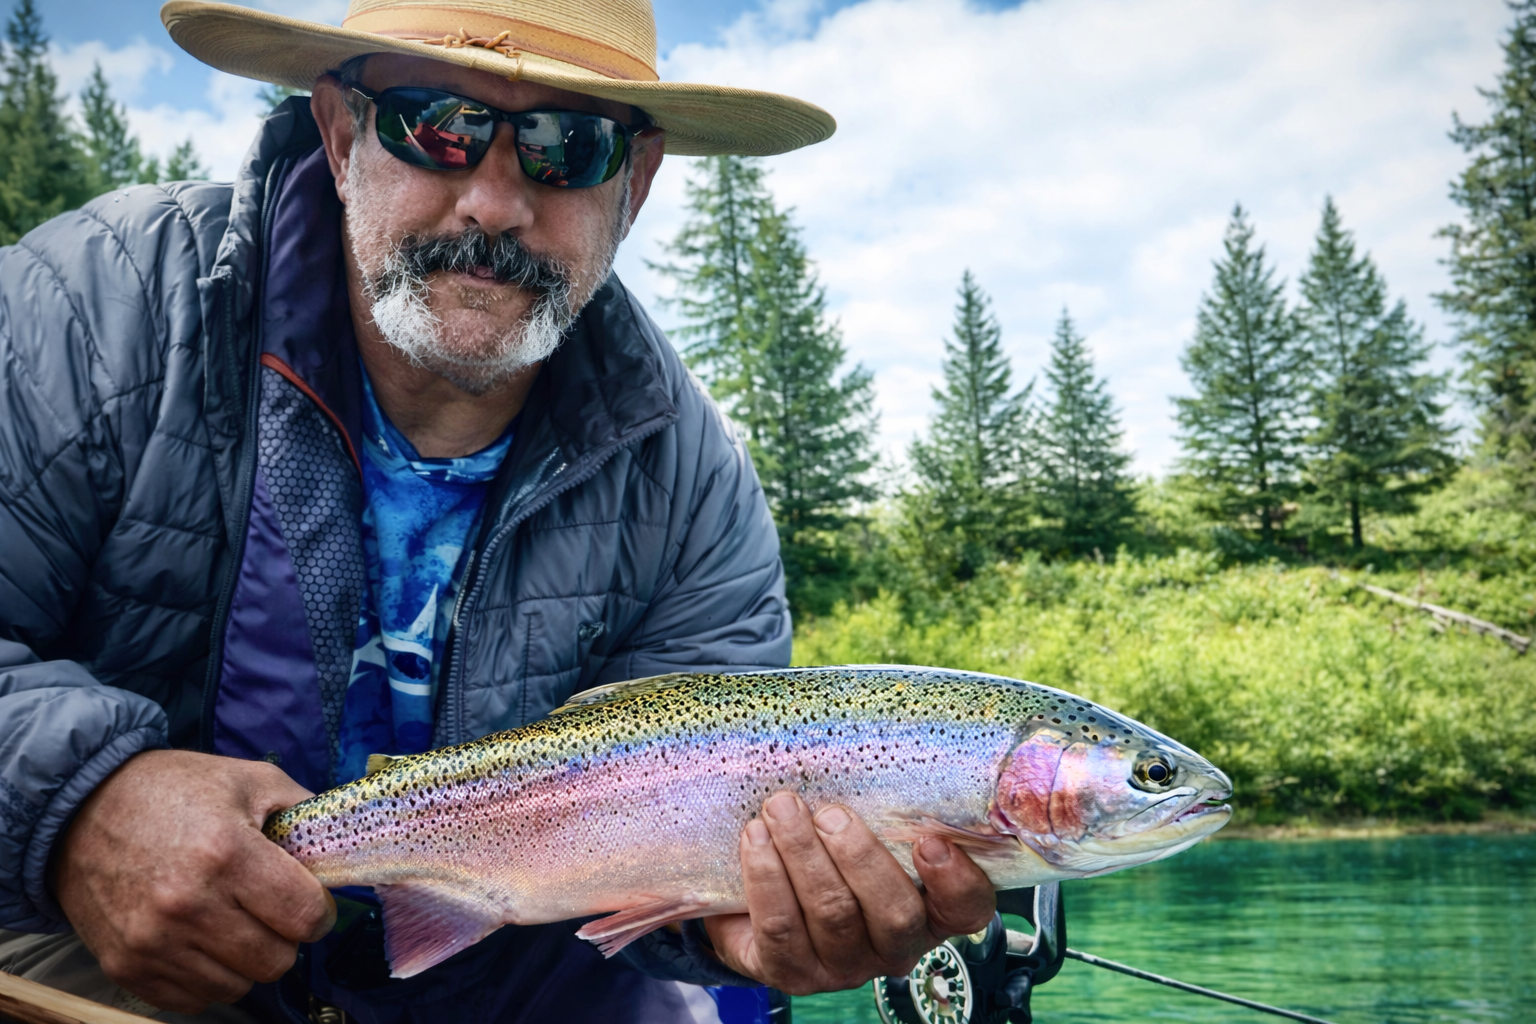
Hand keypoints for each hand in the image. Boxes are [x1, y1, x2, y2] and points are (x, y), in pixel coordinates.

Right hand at [55, 750, 335, 1012]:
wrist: (79, 810)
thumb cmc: (172, 790)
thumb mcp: (248, 779)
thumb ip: (303, 811)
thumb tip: (346, 844)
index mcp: (226, 853)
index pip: (305, 917)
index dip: (319, 911)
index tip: (310, 901)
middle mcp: (188, 905)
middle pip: (276, 960)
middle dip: (285, 937)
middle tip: (269, 910)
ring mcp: (153, 942)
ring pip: (238, 986)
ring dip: (245, 958)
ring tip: (231, 919)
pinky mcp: (127, 968)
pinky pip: (194, 999)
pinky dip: (207, 976)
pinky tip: (200, 938)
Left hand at [703, 791, 994, 994]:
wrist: (756, 897)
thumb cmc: (825, 849)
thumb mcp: (861, 826)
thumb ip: (881, 803)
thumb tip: (879, 739)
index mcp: (928, 908)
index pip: (967, 908)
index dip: (956, 880)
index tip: (930, 839)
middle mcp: (893, 945)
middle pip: (894, 915)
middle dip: (859, 858)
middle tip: (830, 814)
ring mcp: (843, 966)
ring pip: (832, 916)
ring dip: (803, 854)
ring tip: (781, 809)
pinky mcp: (791, 973)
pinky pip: (780, 928)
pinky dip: (766, 877)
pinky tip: (755, 839)